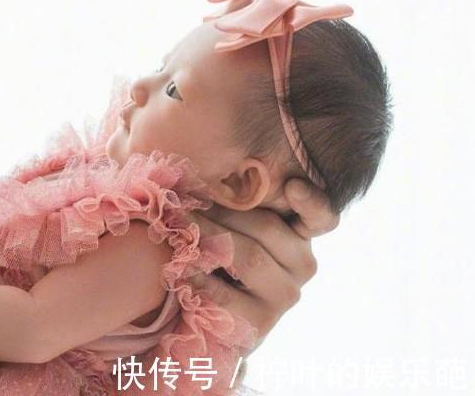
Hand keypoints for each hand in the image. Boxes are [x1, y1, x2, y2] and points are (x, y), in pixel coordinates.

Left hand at [186, 177, 338, 351]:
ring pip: (249, 257)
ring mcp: (285, 295)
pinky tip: (179, 268)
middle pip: (268, 227)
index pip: (321, 218)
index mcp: (299, 235)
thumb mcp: (231, 226)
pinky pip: (227, 294)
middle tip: (185, 199)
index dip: (312, 202)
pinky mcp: (261, 322)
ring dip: (208, 237)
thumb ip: (234, 203)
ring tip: (178, 225)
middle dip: (223, 210)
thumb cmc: (221, 257)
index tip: (293, 185)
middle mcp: (302, 264)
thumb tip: (205, 178)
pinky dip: (200, 277)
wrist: (211, 315)